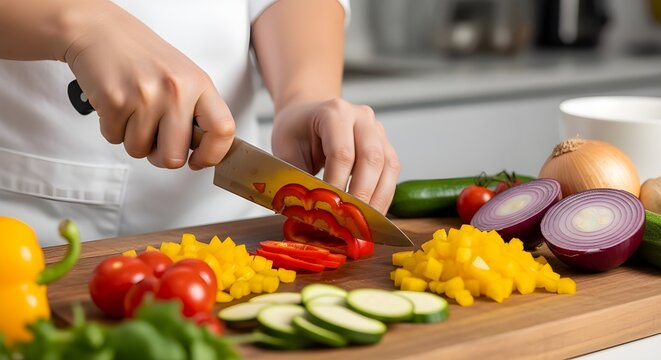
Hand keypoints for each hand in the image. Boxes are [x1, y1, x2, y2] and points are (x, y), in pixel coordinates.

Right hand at [64, 1, 233, 169]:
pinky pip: (115, 139)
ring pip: (140, 151)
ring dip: (133, 139)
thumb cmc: (142, 57)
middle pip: (174, 157)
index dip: (212, 155)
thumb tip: (203, 151)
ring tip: (133, 111)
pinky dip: (113, 129)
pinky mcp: (115, 101)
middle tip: (155, 139)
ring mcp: (145, 96)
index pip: (222, 130)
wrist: (100, 30)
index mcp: (198, 84)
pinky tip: (117, 105)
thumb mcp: (182, 76)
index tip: (198, 161)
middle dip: (161, 156)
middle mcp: (176, 90)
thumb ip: (195, 110)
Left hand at [271, 98, 399, 213]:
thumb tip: (311, 214)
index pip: (342, 153)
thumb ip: (298, 180)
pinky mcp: (385, 145)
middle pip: (371, 159)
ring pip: (388, 166)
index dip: (338, 185)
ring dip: (378, 199)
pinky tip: (372, 214)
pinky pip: (392, 172)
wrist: (306, 114)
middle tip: (352, 223)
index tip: (331, 211)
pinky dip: (383, 195)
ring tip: (365, 224)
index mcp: (334, 113)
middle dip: (362, 195)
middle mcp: (361, 117)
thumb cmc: (295, 132)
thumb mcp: (286, 152)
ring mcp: (377, 130)